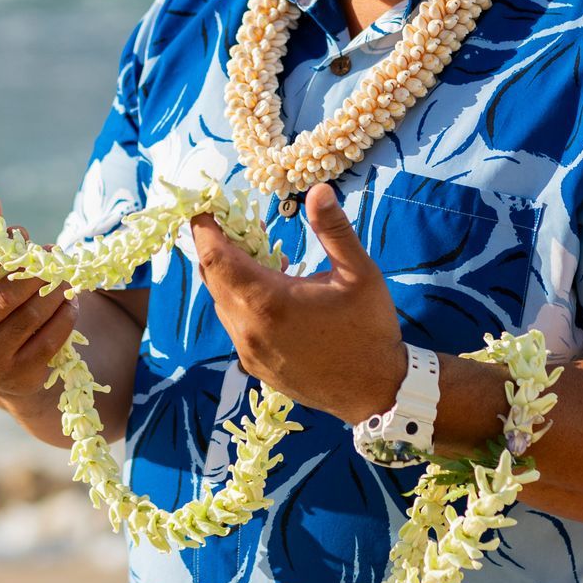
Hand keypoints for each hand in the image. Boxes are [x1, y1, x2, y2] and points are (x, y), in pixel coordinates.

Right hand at [0, 193, 77, 401]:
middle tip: (54, 252)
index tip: (22, 235)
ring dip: (55, 290)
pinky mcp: (18, 375)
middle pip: (6, 294)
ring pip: (31, 316)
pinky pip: (50, 339)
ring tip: (65, 273)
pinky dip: (65, 316)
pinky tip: (70, 301)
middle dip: (36, 270)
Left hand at [191, 181, 407, 423]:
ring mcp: (248, 351)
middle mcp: (248, 328)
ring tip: (260, 255)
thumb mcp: (359, 273)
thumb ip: (333, 229)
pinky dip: (241, 301)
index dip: (205, 229)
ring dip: (230, 275)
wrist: (377, 392)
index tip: (206, 207)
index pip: (215, 257)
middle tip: (237, 224)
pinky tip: (270, 292)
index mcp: (268, 301)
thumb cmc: (370, 329)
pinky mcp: (254, 366)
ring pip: (222, 303)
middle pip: (213, 278)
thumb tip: (318, 189)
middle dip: (218, 247)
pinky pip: (235, 325)